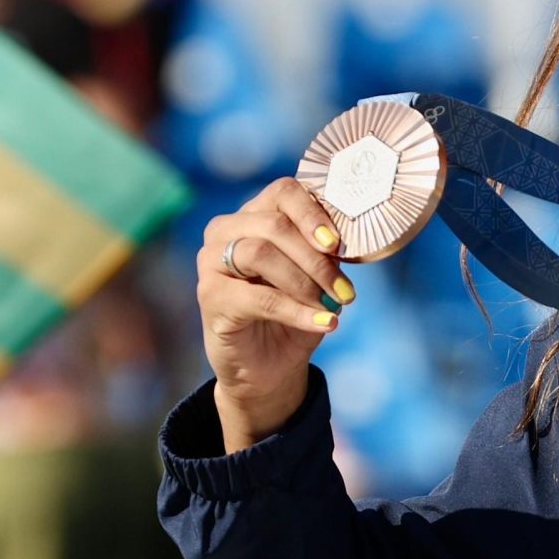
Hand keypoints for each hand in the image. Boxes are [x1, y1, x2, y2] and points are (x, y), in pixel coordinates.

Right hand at [198, 178, 354, 450]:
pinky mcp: (210, 296)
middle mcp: (226, 230)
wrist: (269, 366)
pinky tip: (324, 323)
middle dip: (317, 259)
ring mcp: (211, 262)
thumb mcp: (317, 276)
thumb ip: (325, 251)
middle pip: (274, 224)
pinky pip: (257, 298)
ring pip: (261, 254)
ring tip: (333, 306)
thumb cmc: (295, 311)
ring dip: (305, 282)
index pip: (283, 192)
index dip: (313, 213)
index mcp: (255, 215)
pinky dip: (296, 311)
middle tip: (344, 290)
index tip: (338, 244)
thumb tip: (348, 238)